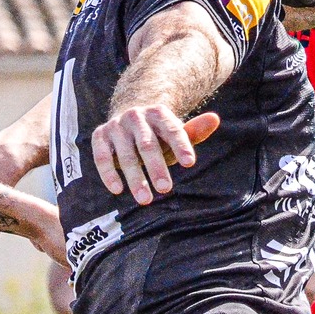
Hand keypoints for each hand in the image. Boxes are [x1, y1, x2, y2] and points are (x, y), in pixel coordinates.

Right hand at [91, 110, 219, 205]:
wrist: (128, 120)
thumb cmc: (158, 135)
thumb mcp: (175, 134)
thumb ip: (193, 132)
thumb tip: (215, 119)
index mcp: (159, 114)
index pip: (172, 130)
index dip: (181, 146)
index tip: (190, 164)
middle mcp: (136, 117)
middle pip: (147, 144)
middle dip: (157, 167)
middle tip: (166, 189)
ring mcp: (116, 126)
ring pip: (126, 154)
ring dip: (135, 177)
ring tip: (145, 200)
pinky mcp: (100, 136)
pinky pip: (102, 157)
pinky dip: (109, 173)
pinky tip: (118, 190)